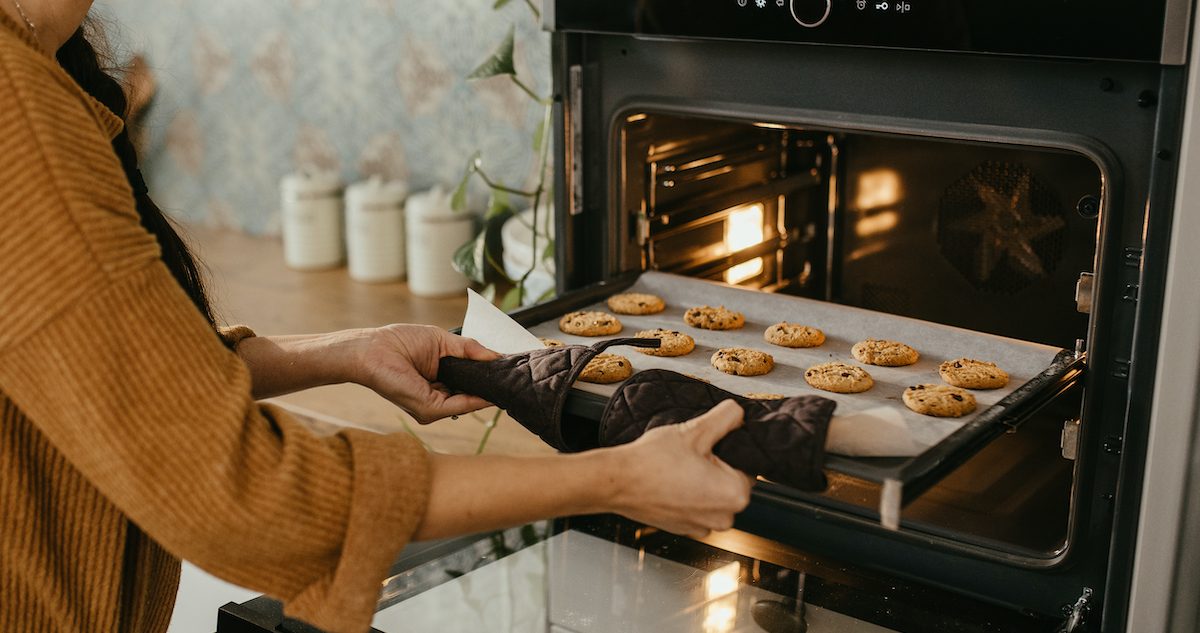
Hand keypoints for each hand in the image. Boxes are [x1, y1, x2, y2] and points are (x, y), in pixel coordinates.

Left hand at [358, 324, 499, 422]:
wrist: (374, 350)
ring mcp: (434, 406)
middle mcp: (438, 397)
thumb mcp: (443, 342)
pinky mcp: (430, 409)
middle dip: (492, 385)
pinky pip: (462, 405)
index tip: (508, 369)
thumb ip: (470, 350)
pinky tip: (492, 389)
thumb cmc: (400, 342)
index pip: (470, 384)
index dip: (488, 377)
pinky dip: (479, 398)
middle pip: (473, 395)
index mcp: (440, 382)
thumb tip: (496, 356)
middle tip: (514, 375)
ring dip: (489, 392)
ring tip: (506, 379)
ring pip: (471, 402)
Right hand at [607, 400, 752, 538]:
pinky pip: (697, 506)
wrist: (618, 482)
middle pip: (731, 480)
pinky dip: (688, 494)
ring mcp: (704, 527)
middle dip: (715, 465)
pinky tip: (670, 481)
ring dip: (701, 480)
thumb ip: (727, 417)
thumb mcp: (695, 430)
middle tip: (689, 454)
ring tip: (677, 467)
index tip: (703, 445)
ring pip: (713, 494)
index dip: (726, 449)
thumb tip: (740, 413)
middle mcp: (725, 517)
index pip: (747, 464)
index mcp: (736, 494)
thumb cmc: (653, 461)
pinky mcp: (686, 529)